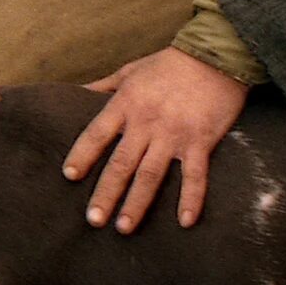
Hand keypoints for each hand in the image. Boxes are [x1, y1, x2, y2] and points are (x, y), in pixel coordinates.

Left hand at [61, 46, 248, 231]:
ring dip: (137, 203)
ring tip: (123, 227)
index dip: (82, 155)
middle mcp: (146, 123)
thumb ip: (103, 86)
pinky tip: (185, 221)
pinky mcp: (201, 141)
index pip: (97, 134)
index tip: (69, 176)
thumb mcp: (130, 70)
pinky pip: (195, 175)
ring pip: (151, 175)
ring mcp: (174, 134)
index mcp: (126, 104)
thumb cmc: (169, 64)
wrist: (216, 56)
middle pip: (121, 163)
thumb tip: (76, 93)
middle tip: (93, 219)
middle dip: (106, 193)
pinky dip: (191, 199)